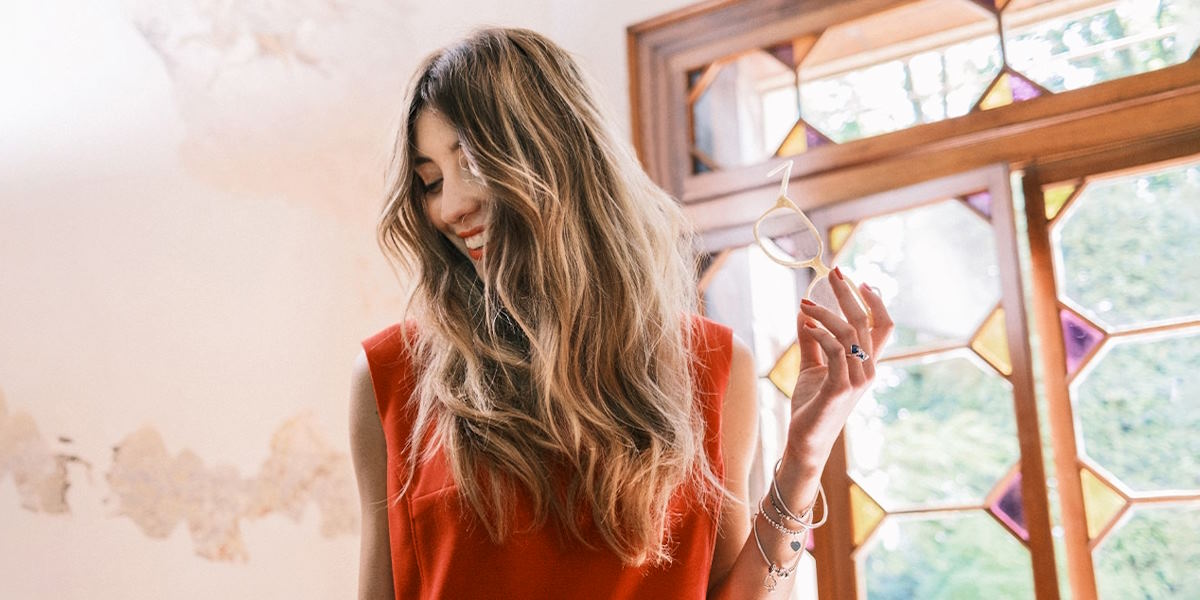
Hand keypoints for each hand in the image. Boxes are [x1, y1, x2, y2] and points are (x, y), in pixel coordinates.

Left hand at [784, 267, 893, 471]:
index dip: (876, 302)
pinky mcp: (840, 388)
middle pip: (866, 322)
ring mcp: (857, 380)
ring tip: (806, 303)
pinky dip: (820, 333)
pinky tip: (806, 324)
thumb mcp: (811, 366)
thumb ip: (811, 340)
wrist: (805, 440)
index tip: (860, 281)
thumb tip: (805, 312)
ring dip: (827, 312)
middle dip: (849, 294)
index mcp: (865, 363)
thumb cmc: (810, 405)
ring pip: (850, 333)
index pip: (883, 327)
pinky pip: (835, 351)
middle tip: (834, 273)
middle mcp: (868, 369)